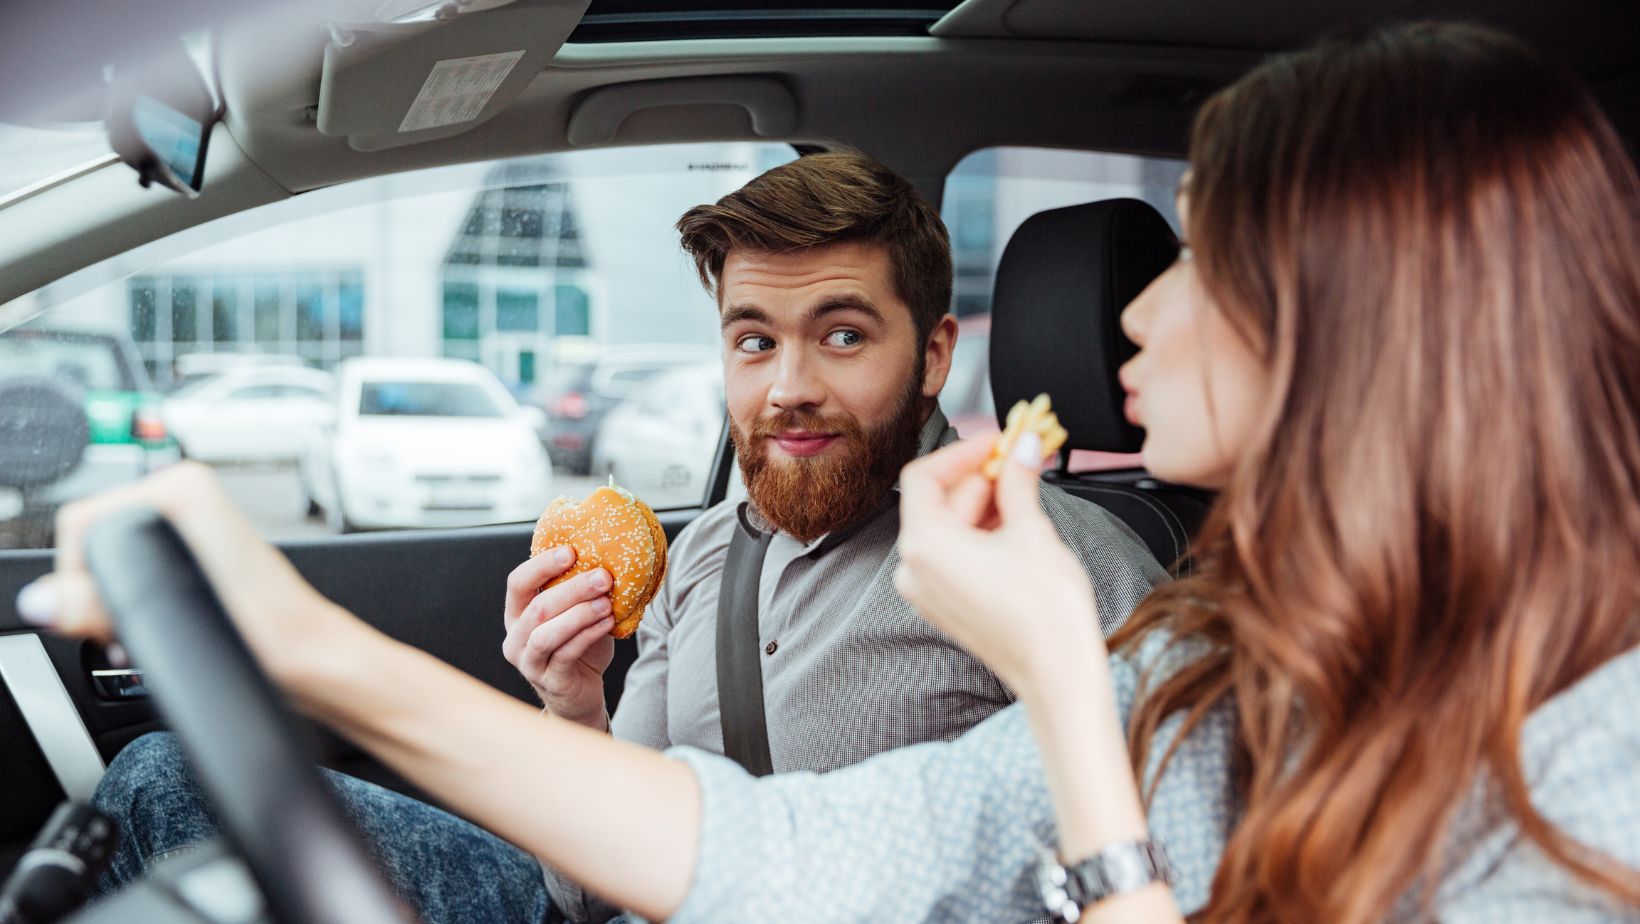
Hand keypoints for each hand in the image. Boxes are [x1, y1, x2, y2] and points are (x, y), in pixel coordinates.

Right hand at [15, 461, 353, 685]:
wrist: (314, 659)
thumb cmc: (272, 636)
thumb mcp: (171, 621)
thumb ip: (99, 607)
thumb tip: (43, 599)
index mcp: (183, 491)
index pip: (82, 524)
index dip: (81, 581)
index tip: (104, 618)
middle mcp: (190, 497)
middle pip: (98, 543)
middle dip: (101, 596)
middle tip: (126, 634)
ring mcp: (195, 524)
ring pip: (117, 562)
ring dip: (119, 605)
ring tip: (144, 637)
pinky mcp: (198, 553)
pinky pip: (141, 572)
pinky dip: (139, 606)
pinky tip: (155, 632)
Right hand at [501, 551, 613, 728]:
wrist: (580, 694)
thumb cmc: (578, 647)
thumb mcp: (575, 615)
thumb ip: (578, 593)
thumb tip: (606, 558)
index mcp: (517, 614)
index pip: (518, 582)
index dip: (542, 565)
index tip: (571, 551)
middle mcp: (515, 637)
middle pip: (537, 607)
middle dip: (572, 589)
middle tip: (603, 576)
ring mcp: (529, 662)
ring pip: (546, 633)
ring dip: (579, 614)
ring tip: (606, 602)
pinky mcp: (549, 681)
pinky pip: (566, 654)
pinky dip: (588, 635)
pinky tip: (608, 623)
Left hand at [894, 433, 1108, 696]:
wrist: (1058, 673)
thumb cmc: (1044, 614)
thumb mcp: (1032, 530)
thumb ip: (1018, 481)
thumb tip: (1020, 447)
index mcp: (924, 546)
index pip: (924, 475)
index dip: (962, 451)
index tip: (995, 440)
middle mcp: (914, 569)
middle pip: (938, 500)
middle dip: (980, 476)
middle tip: (1020, 456)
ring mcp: (928, 590)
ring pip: (948, 527)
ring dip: (984, 503)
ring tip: (1026, 488)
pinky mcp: (945, 603)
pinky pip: (954, 554)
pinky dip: (980, 533)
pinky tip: (1016, 521)